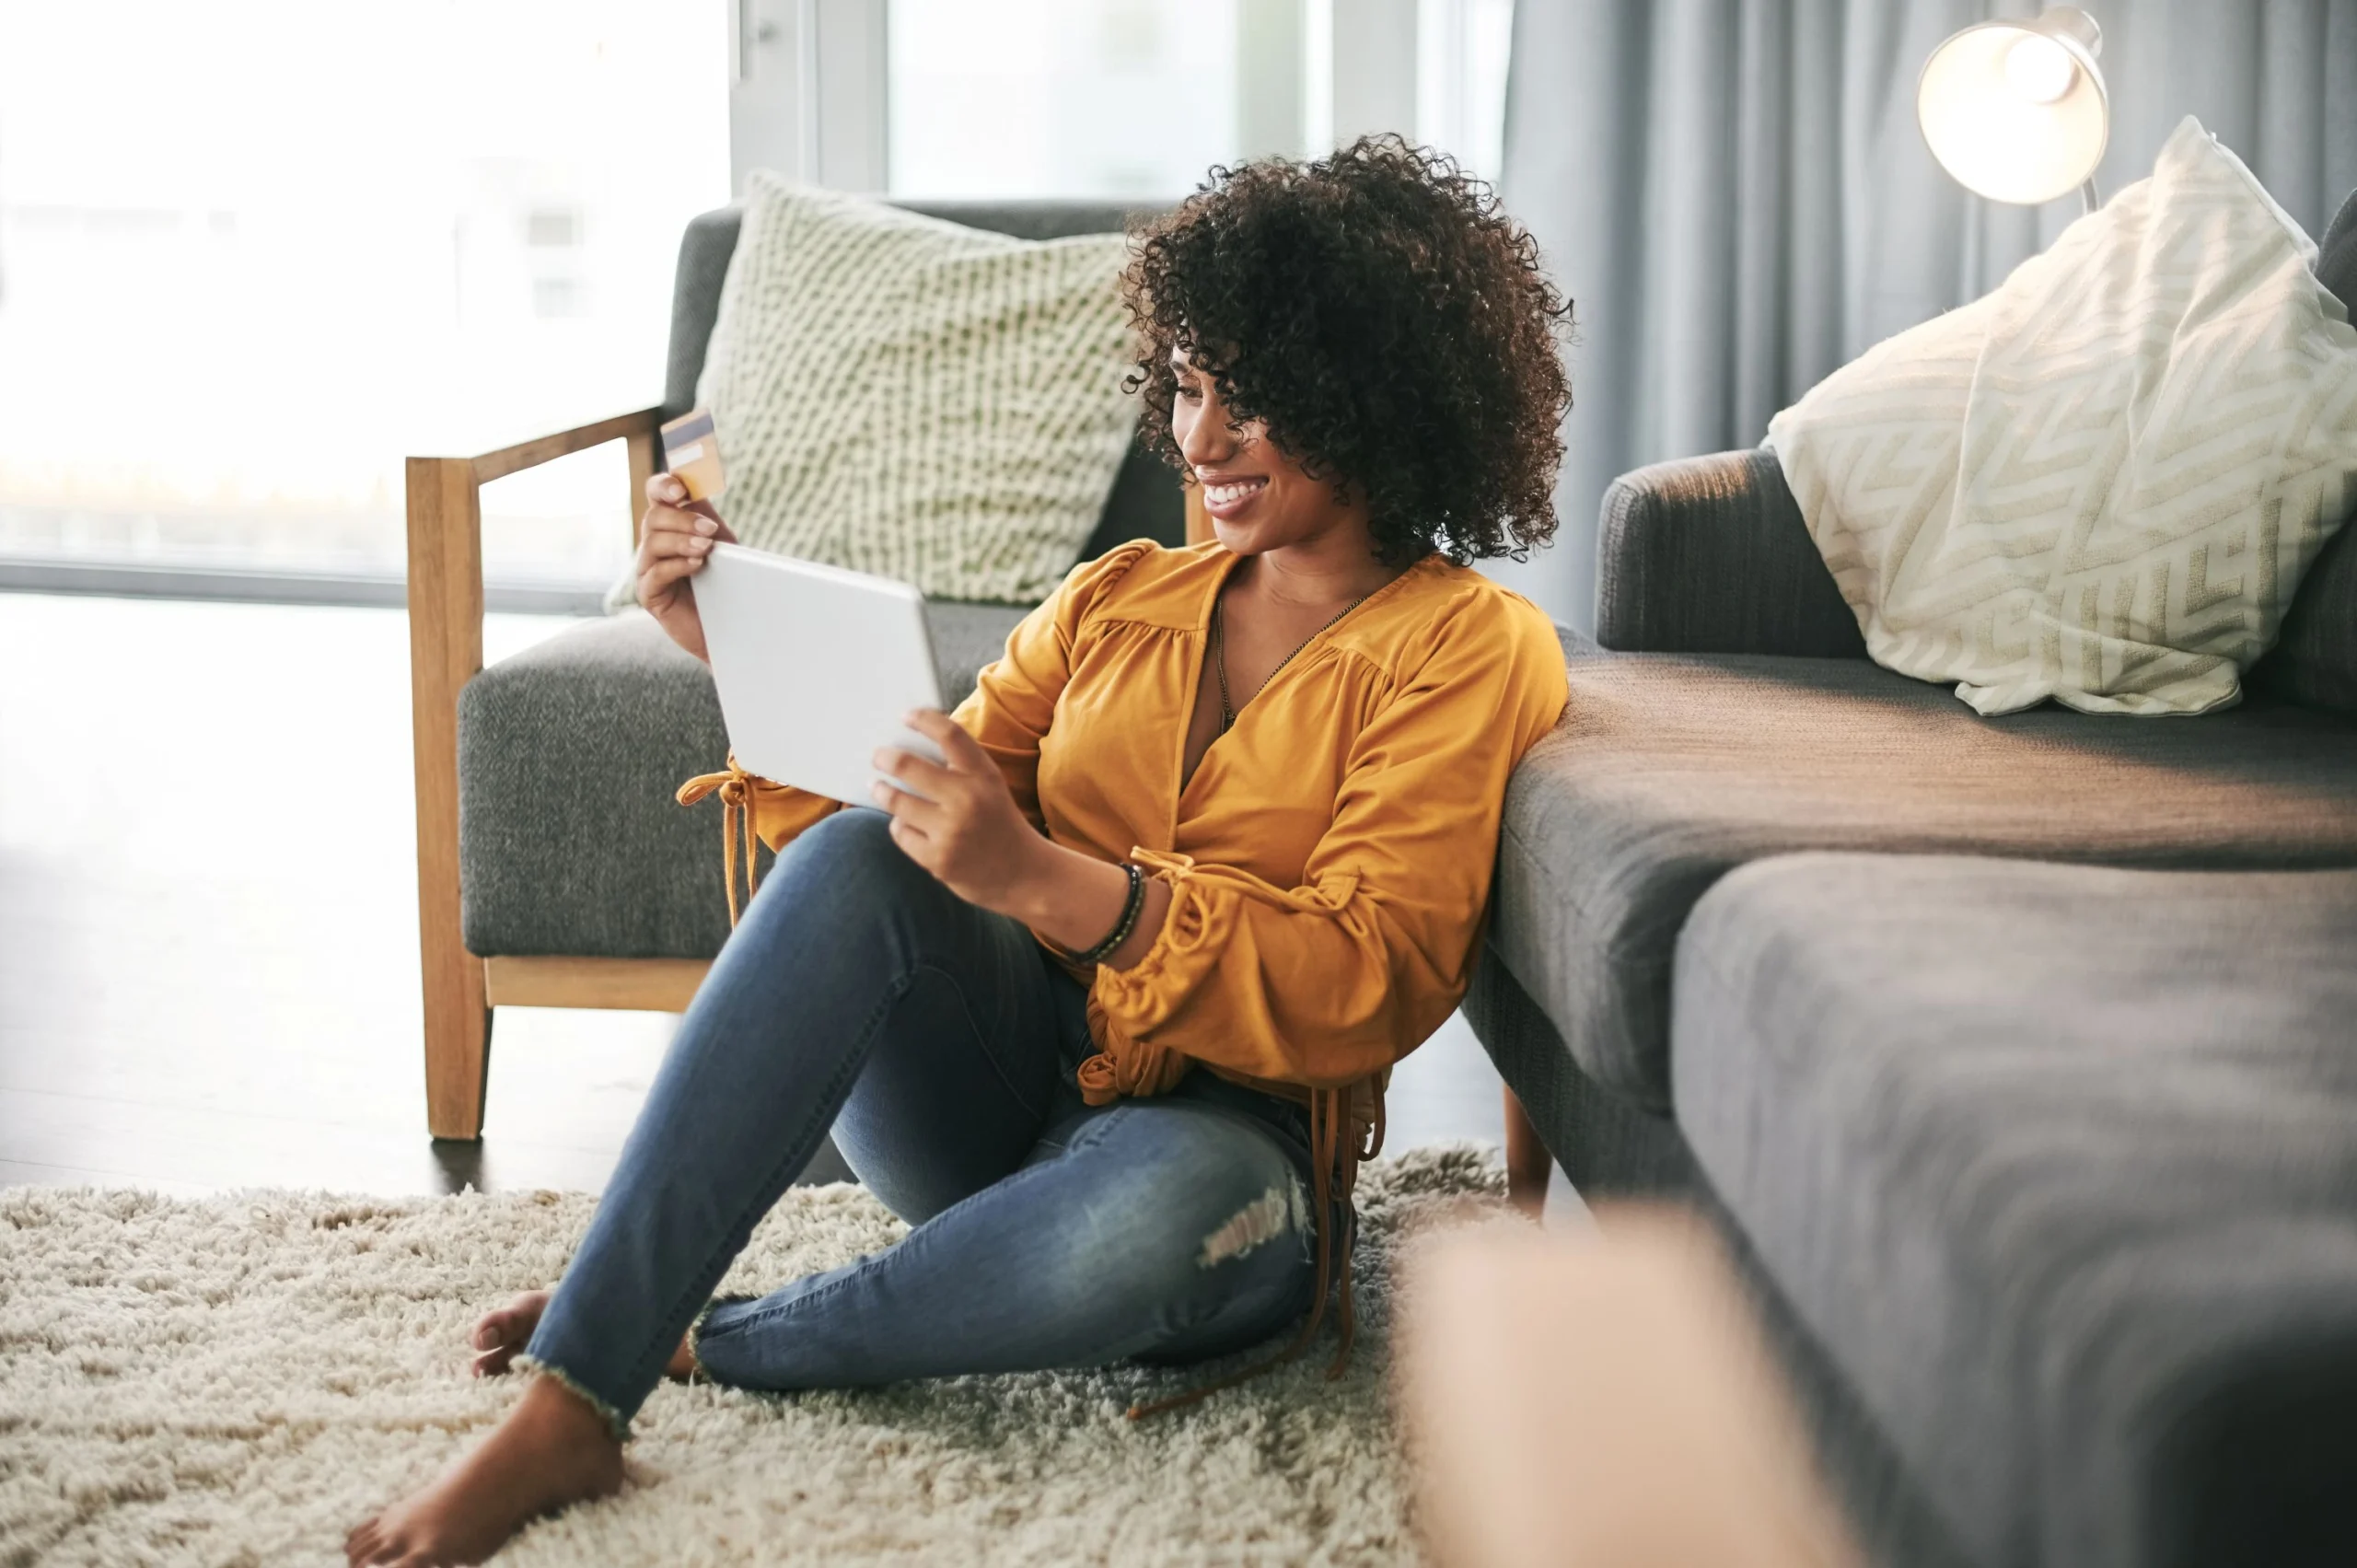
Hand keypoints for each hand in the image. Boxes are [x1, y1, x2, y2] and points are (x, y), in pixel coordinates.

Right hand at [634, 472, 737, 661]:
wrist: (731, 626)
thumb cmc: (724, 582)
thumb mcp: (718, 542)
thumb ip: (705, 514)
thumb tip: (696, 482)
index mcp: (670, 524)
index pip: (656, 493)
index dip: (663, 486)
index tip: (681, 491)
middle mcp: (654, 543)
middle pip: (654, 517)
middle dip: (683, 520)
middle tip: (710, 530)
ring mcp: (647, 569)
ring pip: (652, 543)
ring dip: (682, 541)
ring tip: (706, 549)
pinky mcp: (649, 595)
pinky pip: (654, 574)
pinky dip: (677, 565)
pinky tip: (697, 565)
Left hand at [870, 711, 1045, 911]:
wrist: (1025, 875)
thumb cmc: (999, 825)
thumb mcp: (990, 788)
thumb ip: (961, 769)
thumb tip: (910, 748)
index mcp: (984, 776)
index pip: (950, 735)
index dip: (924, 720)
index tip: (905, 716)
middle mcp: (967, 800)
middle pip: (909, 766)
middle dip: (885, 758)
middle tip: (878, 755)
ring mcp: (951, 832)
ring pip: (897, 802)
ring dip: (883, 791)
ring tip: (878, 786)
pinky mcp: (938, 860)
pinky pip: (900, 832)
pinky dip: (900, 825)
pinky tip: (906, 824)